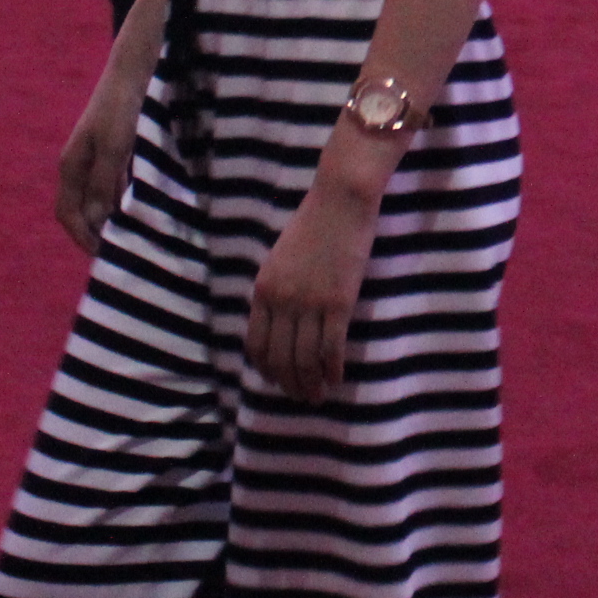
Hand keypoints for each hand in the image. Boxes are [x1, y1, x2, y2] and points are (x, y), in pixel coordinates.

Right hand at [53, 68, 144, 252]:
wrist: (128, 76)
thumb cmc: (120, 111)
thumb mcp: (114, 148)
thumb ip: (103, 182)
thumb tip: (95, 218)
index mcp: (71, 167)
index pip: (67, 213)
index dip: (81, 236)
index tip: (101, 254)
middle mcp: (77, 166)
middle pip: (79, 209)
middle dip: (92, 231)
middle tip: (115, 252)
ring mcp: (92, 159)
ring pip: (95, 198)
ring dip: (106, 217)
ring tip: (126, 236)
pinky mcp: (109, 152)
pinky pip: (109, 185)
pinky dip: (117, 200)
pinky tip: (133, 209)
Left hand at [246, 175, 376, 402]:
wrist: (340, 200)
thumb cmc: (314, 223)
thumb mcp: (280, 257)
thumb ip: (276, 289)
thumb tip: (279, 321)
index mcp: (263, 290)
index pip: (256, 344)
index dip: (266, 369)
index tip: (276, 381)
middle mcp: (281, 302)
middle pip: (280, 358)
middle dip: (289, 384)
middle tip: (300, 397)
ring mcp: (309, 303)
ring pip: (305, 359)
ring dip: (310, 384)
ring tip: (318, 396)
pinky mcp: (338, 302)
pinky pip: (331, 348)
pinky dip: (332, 369)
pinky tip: (337, 379)